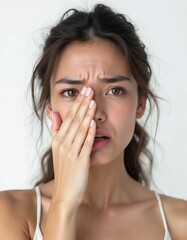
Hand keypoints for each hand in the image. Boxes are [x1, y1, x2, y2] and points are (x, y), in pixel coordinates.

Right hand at [51, 87, 95, 207]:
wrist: (65, 194)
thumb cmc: (65, 171)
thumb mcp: (57, 150)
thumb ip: (57, 131)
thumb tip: (57, 114)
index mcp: (58, 140)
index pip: (67, 117)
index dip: (76, 104)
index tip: (83, 92)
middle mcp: (63, 144)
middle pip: (73, 120)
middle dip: (82, 104)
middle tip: (89, 89)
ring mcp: (71, 153)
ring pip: (80, 130)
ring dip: (87, 115)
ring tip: (93, 101)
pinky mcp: (80, 162)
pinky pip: (85, 145)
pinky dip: (89, 133)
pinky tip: (93, 123)